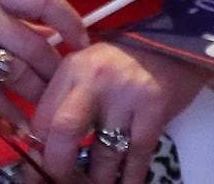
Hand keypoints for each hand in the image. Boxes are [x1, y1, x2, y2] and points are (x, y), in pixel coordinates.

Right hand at [0, 0, 88, 109]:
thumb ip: (5, 11)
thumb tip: (49, 33)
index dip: (69, 19)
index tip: (83, 37)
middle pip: (35, 44)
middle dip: (58, 68)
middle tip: (71, 82)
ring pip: (19, 74)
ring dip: (40, 93)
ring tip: (55, 105)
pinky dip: (13, 114)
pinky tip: (26, 125)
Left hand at [27, 40, 207, 183]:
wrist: (173, 43)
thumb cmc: (124, 62)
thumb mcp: (89, 71)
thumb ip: (67, 101)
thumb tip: (44, 149)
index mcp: (72, 68)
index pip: (43, 119)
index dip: (40, 154)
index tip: (43, 172)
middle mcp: (95, 78)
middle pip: (64, 132)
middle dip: (60, 169)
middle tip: (65, 183)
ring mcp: (126, 93)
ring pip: (103, 154)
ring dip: (98, 180)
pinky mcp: (154, 107)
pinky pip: (137, 157)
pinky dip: (130, 178)